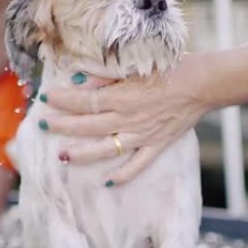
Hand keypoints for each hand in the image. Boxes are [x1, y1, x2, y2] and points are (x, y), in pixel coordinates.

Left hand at [41, 55, 210, 185]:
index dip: (63, 100)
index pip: (85, 101)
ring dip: (83, 154)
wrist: (204, 84)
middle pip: (89, 125)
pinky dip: (124, 175)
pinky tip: (107, 182)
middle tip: (42, 126)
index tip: (46, 98)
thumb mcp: (136, 65)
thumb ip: (106, 75)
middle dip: (63, 126)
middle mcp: (129, 118)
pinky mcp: (157, 145)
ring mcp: (143, 135)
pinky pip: (138, 164)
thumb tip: (78, 80)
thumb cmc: (171, 67)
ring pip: (107, 149)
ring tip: (63, 157)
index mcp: (123, 96)